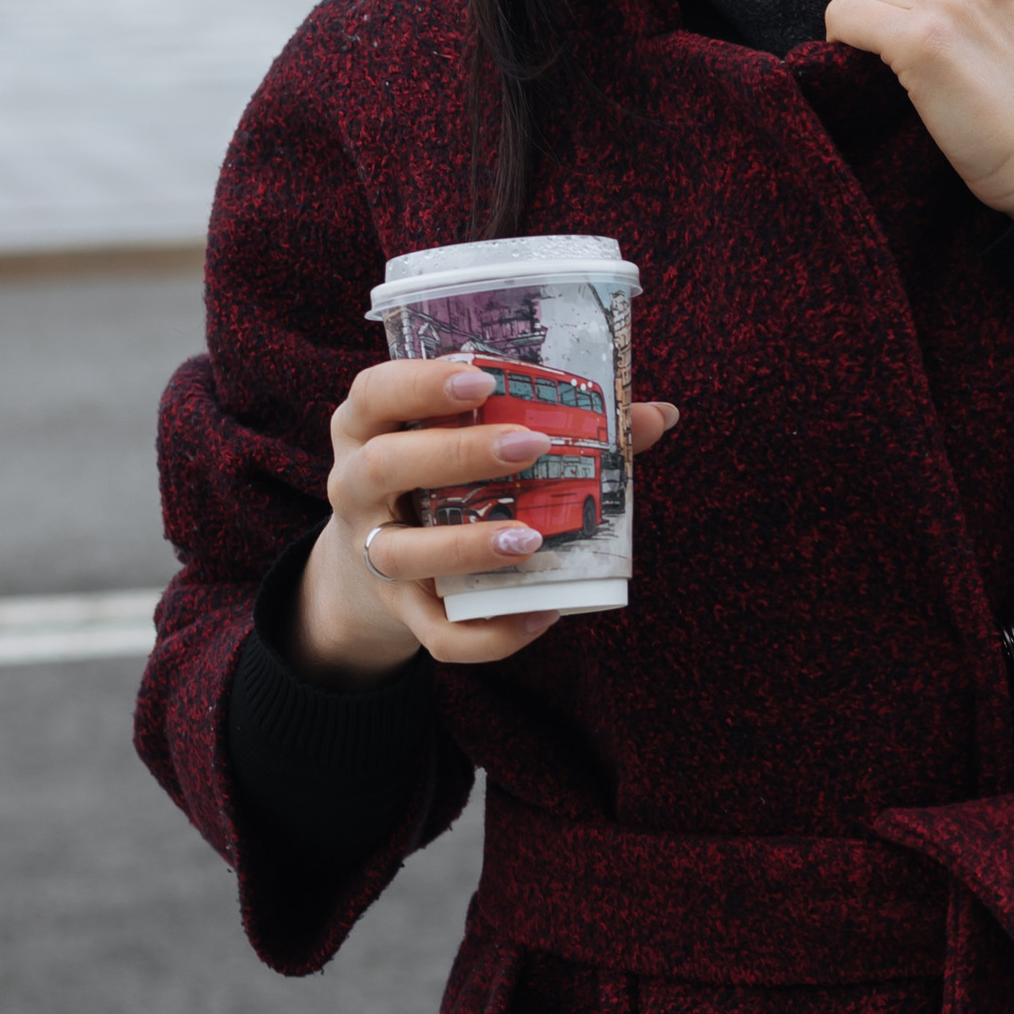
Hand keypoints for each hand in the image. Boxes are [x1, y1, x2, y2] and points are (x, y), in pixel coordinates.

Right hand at [288, 355, 678, 683]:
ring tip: (530, 538)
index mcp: (369, 427)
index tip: (483, 379)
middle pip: (383, 465)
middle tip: (529, 445)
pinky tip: (543, 614)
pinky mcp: (400, 612)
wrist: (376, 568)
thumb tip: (658, 416)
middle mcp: (355, 486)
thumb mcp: (470, 443)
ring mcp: (370, 553)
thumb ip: (558, 425)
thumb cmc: (440, 482)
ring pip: (400, 554)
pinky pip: (435, 634)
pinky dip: (489, 634)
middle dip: (456, 454)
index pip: (375, 393)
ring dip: (466, 547)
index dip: (421, 383)